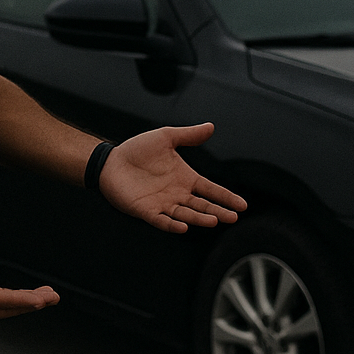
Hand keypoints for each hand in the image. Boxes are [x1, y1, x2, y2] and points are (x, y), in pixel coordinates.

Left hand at [100, 123, 247, 232]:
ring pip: (186, 214)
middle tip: (233, 217)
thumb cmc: (138, 150)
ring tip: (214, 220)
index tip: (242, 205)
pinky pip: (162, 221)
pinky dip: (172, 224)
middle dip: (219, 211)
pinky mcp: (146, 211)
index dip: (226, 197)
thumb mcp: (166, 137)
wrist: (111, 161)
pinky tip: (183, 227)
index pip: (211, 190)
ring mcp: (163, 204)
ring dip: (199, 218)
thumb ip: (189, 135)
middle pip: (202, 206)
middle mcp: (177, 194)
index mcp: (185, 178)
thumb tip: (211, 127)